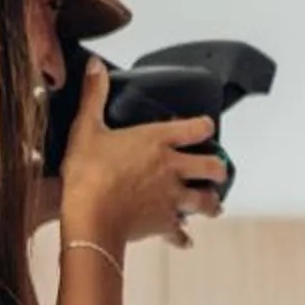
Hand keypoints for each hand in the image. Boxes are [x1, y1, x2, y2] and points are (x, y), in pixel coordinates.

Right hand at [57, 57, 230, 250]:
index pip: (196, 128)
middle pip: (212, 167)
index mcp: (157, 141)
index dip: (205, 127)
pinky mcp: (164, 224)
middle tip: (218, 171)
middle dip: (218, 169)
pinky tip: (185, 240)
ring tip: (212, 206)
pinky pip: (180, 233)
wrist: (91, 217)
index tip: (206, 128)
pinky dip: (183, 237)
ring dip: (210, 204)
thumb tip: (95, 65)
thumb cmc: (88, 172)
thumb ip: (94, 95)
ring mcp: (172, 198)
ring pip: (205, 202)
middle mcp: (172, 168)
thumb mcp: (86, 128)